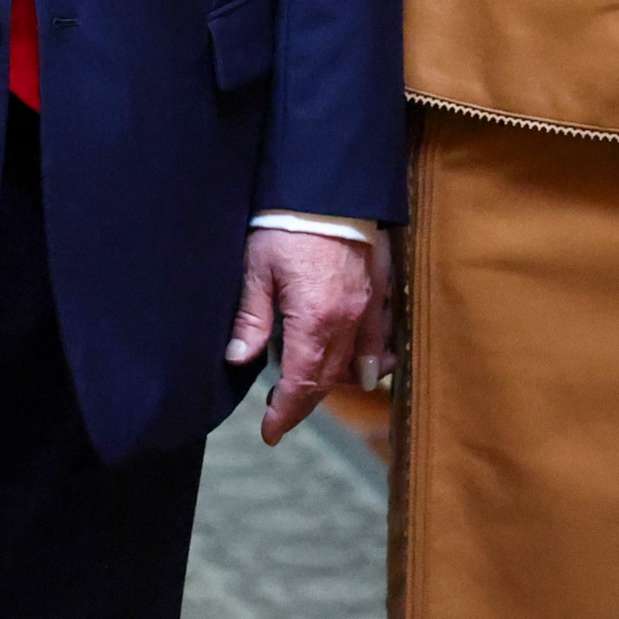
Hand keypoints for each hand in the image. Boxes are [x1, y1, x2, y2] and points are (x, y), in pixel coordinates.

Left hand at [226, 224, 380, 445]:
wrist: (327, 186)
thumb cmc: (285, 225)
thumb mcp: (256, 271)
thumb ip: (251, 319)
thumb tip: (238, 359)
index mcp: (314, 322)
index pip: (301, 384)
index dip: (286, 413)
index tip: (270, 432)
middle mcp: (348, 323)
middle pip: (329, 380)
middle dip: (304, 403)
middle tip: (280, 414)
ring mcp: (370, 308)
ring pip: (358, 365)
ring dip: (335, 383)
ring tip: (310, 389)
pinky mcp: (381, 290)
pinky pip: (380, 338)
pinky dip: (370, 360)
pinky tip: (362, 369)